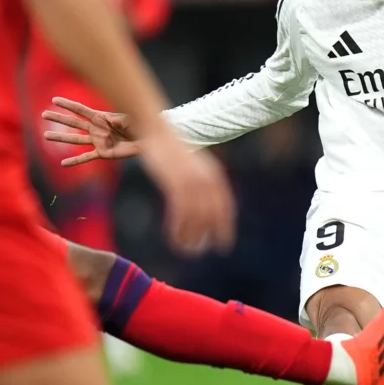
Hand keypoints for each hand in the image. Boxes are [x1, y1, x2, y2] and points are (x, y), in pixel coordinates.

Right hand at [42, 96, 139, 165]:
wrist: (146, 139)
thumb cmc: (139, 125)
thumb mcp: (129, 119)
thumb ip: (119, 120)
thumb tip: (110, 120)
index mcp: (101, 117)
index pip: (80, 110)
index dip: (67, 105)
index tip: (54, 100)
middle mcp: (96, 128)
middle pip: (73, 123)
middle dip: (58, 118)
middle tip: (43, 114)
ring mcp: (98, 141)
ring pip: (75, 139)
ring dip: (60, 137)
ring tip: (46, 136)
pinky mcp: (102, 153)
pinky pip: (86, 157)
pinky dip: (75, 161)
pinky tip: (63, 163)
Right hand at [139, 133, 236, 254]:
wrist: (157, 132)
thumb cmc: (173, 149)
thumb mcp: (195, 164)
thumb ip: (203, 181)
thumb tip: (204, 202)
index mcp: (215, 175)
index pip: (226, 207)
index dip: (226, 228)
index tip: (224, 244)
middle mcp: (207, 180)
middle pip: (213, 215)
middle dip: (211, 236)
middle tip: (205, 253)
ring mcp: (191, 182)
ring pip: (196, 217)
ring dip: (191, 237)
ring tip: (187, 251)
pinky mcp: (174, 184)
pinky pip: (179, 213)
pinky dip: (178, 229)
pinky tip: (174, 239)